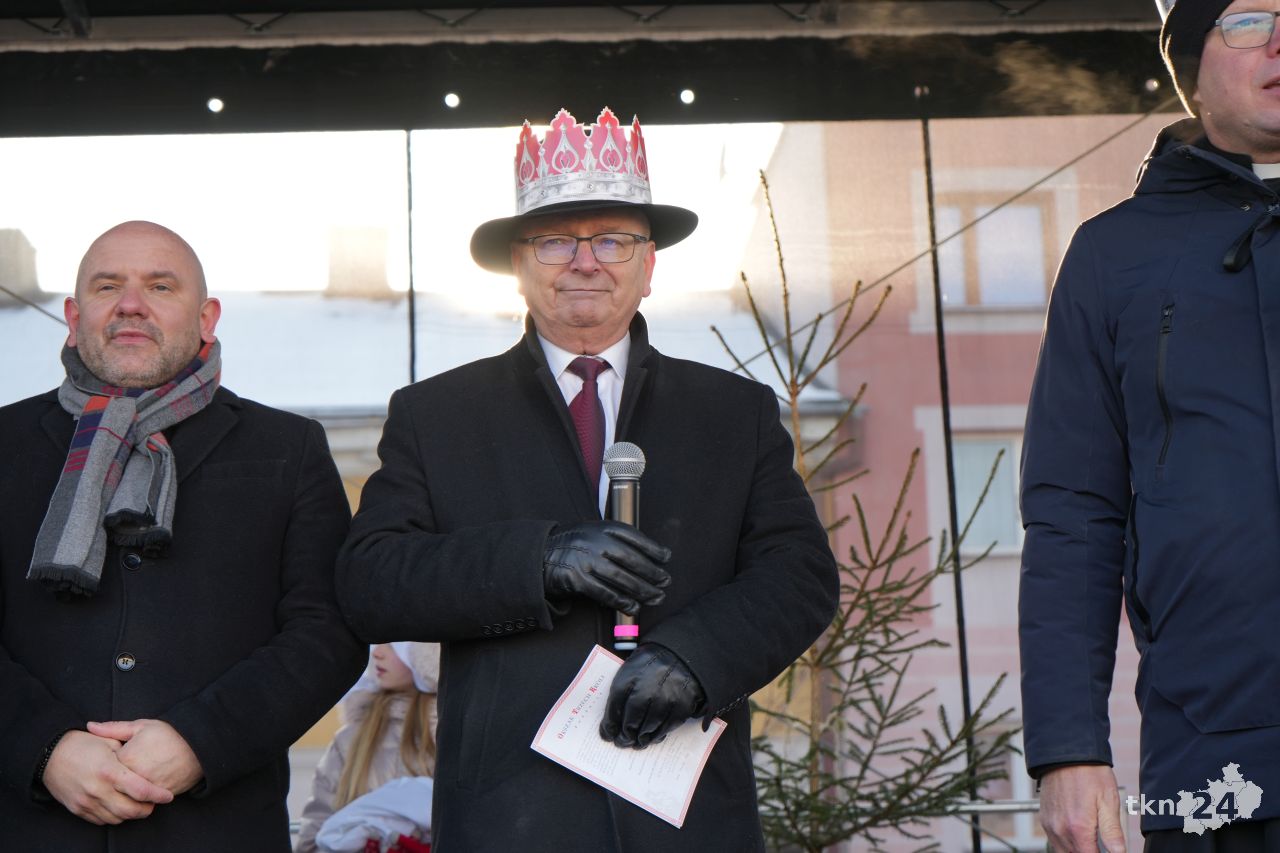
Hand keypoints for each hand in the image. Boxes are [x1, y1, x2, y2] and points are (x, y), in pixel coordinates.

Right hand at [41, 729, 173, 824]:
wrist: (49, 756)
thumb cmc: (81, 744)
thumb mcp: (107, 741)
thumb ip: (128, 751)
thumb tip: (146, 760)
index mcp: (109, 770)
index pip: (141, 790)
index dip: (158, 795)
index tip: (168, 796)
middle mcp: (98, 789)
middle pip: (130, 810)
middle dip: (147, 809)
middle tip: (154, 804)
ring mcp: (86, 802)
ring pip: (116, 818)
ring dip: (130, 815)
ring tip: (138, 805)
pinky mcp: (78, 809)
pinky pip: (100, 820)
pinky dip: (114, 816)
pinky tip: (119, 807)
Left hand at [87, 719, 203, 795]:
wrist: (199, 746)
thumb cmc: (170, 733)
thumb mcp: (141, 726)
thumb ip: (113, 728)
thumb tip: (89, 726)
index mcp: (126, 758)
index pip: (104, 768)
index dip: (105, 765)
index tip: (109, 760)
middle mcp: (134, 775)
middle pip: (113, 786)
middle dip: (112, 782)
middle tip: (118, 775)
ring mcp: (147, 788)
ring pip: (126, 797)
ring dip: (124, 793)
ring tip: (128, 783)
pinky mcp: (158, 796)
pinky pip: (142, 802)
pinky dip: (139, 799)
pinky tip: (140, 790)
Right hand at [543, 521, 670, 615]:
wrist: (539, 557)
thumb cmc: (573, 546)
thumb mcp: (592, 532)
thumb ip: (615, 539)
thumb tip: (647, 556)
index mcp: (601, 527)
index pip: (633, 536)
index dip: (652, 548)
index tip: (666, 558)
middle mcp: (595, 541)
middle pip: (631, 559)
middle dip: (652, 573)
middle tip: (665, 582)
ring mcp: (586, 560)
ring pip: (621, 578)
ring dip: (642, 590)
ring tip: (656, 597)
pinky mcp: (577, 579)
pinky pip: (605, 592)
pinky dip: (622, 601)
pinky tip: (633, 607)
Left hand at [600, 644, 705, 747]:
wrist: (681, 654)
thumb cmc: (651, 664)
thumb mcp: (631, 669)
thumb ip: (621, 691)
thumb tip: (611, 721)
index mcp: (630, 677)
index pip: (615, 707)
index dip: (609, 725)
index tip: (607, 735)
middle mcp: (647, 689)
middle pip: (630, 721)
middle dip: (624, 736)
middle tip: (622, 742)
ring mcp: (666, 699)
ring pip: (648, 728)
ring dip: (640, 739)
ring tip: (636, 743)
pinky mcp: (681, 706)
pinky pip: (666, 728)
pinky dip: (657, 736)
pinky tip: (651, 737)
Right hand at [1039, 764, 1125, 852]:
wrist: (1066, 753)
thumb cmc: (1089, 773)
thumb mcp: (1108, 801)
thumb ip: (1112, 832)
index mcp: (1078, 828)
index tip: (1110, 852)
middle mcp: (1060, 830)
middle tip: (1101, 846)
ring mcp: (1050, 825)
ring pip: (1063, 852)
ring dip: (1077, 850)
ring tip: (1091, 841)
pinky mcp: (1045, 819)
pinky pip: (1055, 842)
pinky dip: (1066, 844)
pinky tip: (1077, 835)